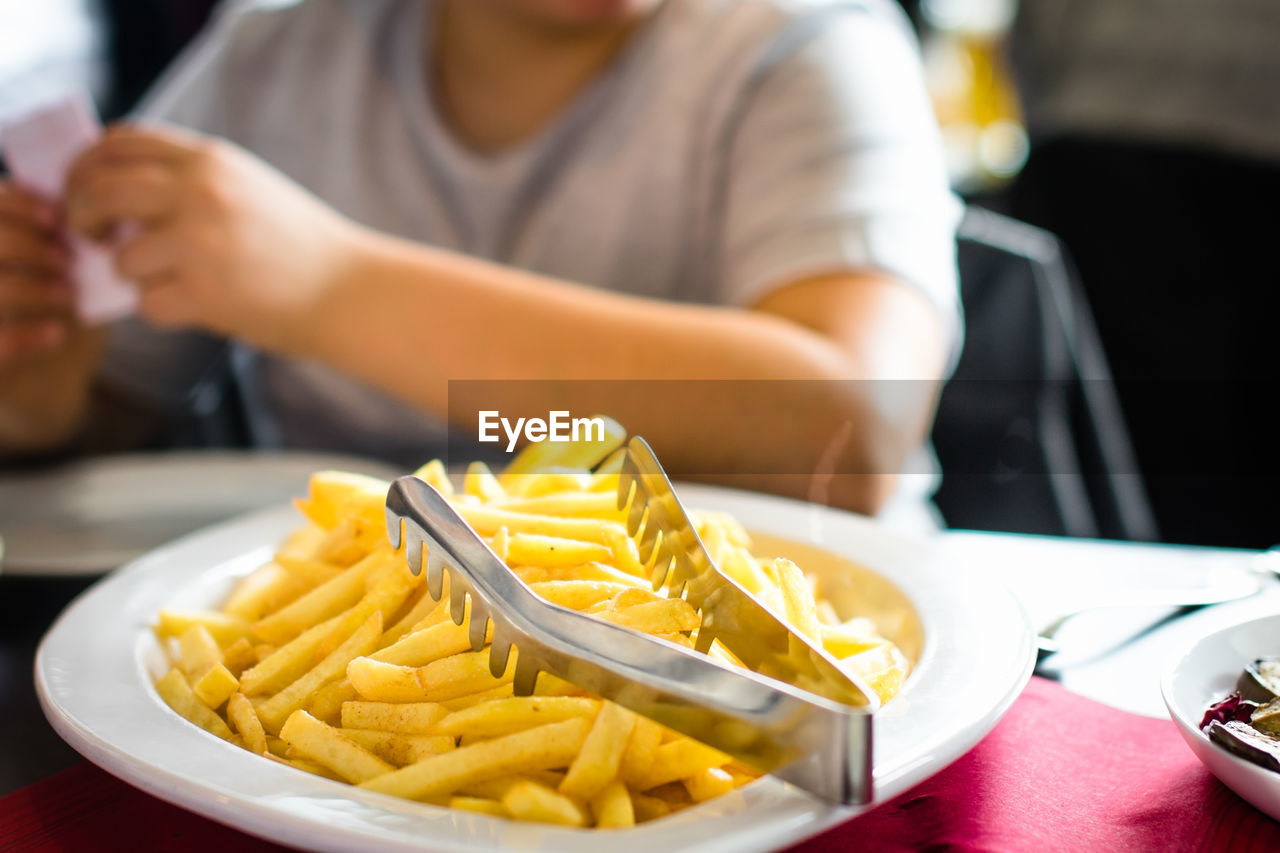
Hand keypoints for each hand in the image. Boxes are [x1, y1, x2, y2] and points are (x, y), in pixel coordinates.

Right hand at [0, 182, 75, 361]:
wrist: (34, 380)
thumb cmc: (35, 310)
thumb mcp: (36, 268)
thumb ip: (38, 236)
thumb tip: (61, 204)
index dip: (18, 205)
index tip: (57, 218)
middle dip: (32, 248)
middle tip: (67, 263)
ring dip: (35, 288)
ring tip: (66, 295)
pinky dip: (29, 334)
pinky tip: (56, 333)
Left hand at [65, 125, 360, 353]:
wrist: (352, 292)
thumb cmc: (303, 246)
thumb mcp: (249, 187)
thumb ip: (192, 179)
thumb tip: (117, 190)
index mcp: (211, 161)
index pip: (120, 143)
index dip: (89, 165)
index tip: (86, 188)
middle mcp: (201, 193)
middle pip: (102, 190)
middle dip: (83, 215)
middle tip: (92, 235)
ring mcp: (201, 243)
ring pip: (122, 257)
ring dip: (136, 275)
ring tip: (175, 281)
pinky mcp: (205, 294)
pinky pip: (148, 304)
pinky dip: (164, 310)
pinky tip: (198, 306)